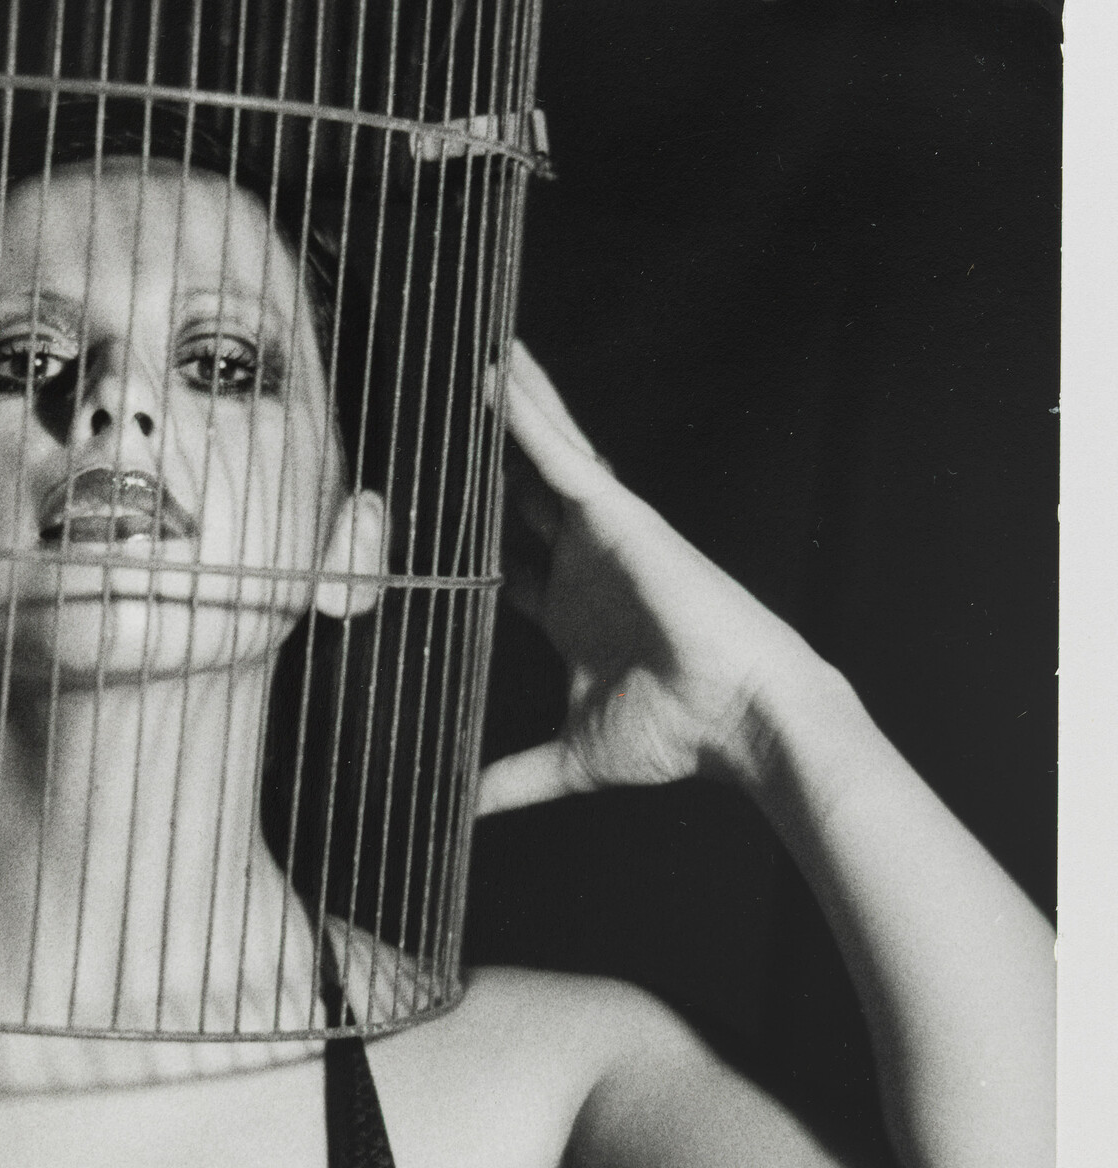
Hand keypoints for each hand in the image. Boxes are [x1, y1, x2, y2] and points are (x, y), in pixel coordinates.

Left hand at [477, 343, 831, 815]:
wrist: (738, 719)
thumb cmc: (677, 735)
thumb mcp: (571, 756)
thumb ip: (512, 777)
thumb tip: (461, 810)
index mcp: (572, 613)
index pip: (509, 563)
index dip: (471, 536)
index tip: (429, 512)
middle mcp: (585, 564)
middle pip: (525, 493)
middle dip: (493, 455)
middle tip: (453, 408)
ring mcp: (603, 534)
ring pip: (544, 456)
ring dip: (512, 408)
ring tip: (477, 357)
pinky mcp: (620, 516)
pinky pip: (561, 455)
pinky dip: (527, 417)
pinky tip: (495, 377)